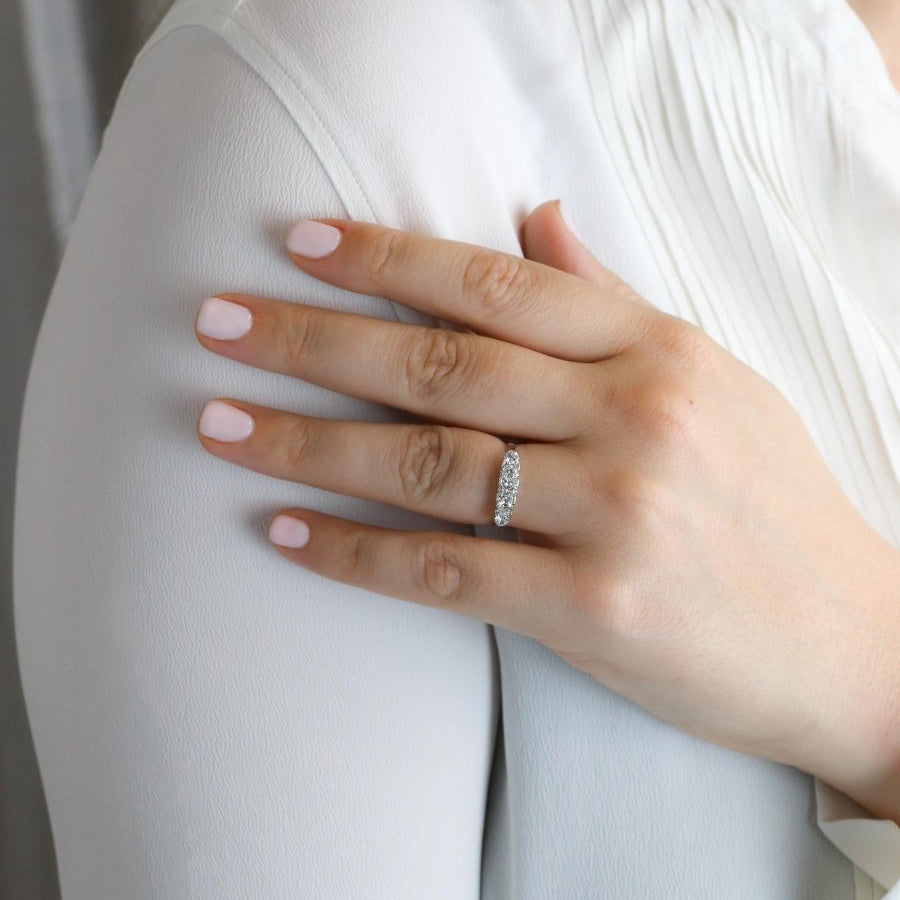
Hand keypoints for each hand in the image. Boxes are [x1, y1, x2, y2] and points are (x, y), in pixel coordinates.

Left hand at [194, 199, 899, 818]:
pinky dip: (356, 552)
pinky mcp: (596, 610)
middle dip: (315, 339)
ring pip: (430, 462)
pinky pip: (448, 570)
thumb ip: (612, 301)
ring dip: (308, 442)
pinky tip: (284, 531)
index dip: (387, 257)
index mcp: (658, 351)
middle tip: (217, 324)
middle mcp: (634, 418)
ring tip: (216, 424)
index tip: (297, 242)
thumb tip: (534, 218)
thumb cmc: (774, 504)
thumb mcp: (711, 378)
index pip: (498, 284)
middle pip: (441, 364)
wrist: (851, 639)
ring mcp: (616, 514)